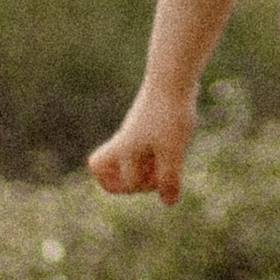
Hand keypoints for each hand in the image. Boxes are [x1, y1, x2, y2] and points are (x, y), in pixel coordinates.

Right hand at [88, 80, 197, 205]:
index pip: (102, 172)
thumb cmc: (170, 115)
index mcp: (123, 147)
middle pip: (108, 166)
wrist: (175, 76)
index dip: (125, 185)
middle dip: (133, 180)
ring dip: (149, 167)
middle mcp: (126, 140)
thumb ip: (168, 178)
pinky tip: (178, 143)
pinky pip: (148, 146)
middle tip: (154, 173)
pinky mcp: (152, 123)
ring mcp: (138, 131)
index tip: (148, 179)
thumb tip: (168, 202)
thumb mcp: (172, 151)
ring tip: (168, 159)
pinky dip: (161, 153)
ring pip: (132, 157)